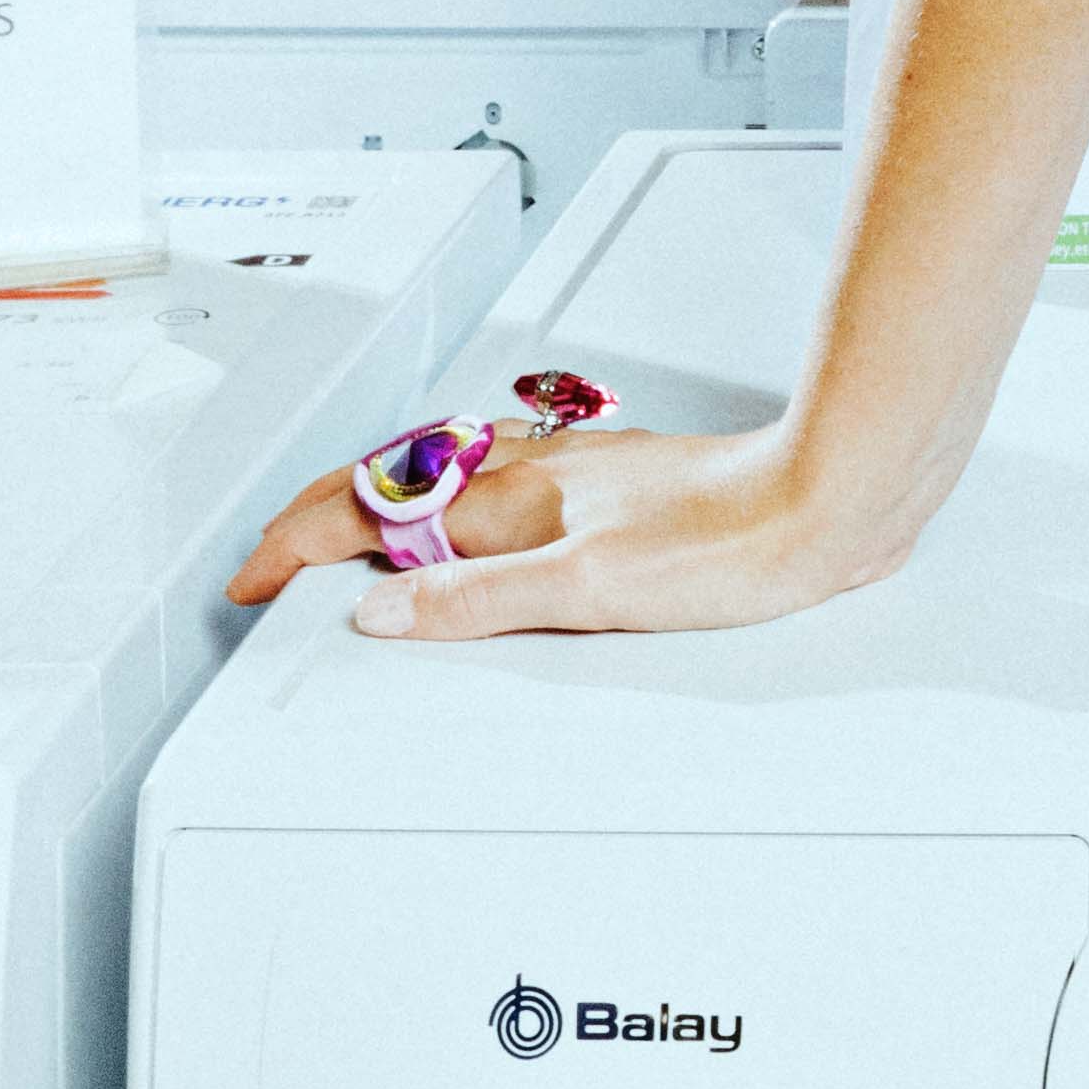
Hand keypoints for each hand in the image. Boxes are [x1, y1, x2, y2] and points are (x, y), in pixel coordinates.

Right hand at [229, 423, 905, 647]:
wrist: (833, 498)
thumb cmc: (736, 540)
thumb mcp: (591, 591)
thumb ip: (481, 599)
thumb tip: (385, 613)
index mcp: (516, 496)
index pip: (374, 509)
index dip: (300, 544)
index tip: (254, 578)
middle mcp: (540, 476)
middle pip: (398, 486)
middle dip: (323, 519)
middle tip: (275, 561)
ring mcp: (580, 480)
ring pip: (448, 484)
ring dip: (384, 511)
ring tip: (346, 549)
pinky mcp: (621, 493)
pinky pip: (502, 493)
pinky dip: (452, 515)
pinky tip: (474, 537)